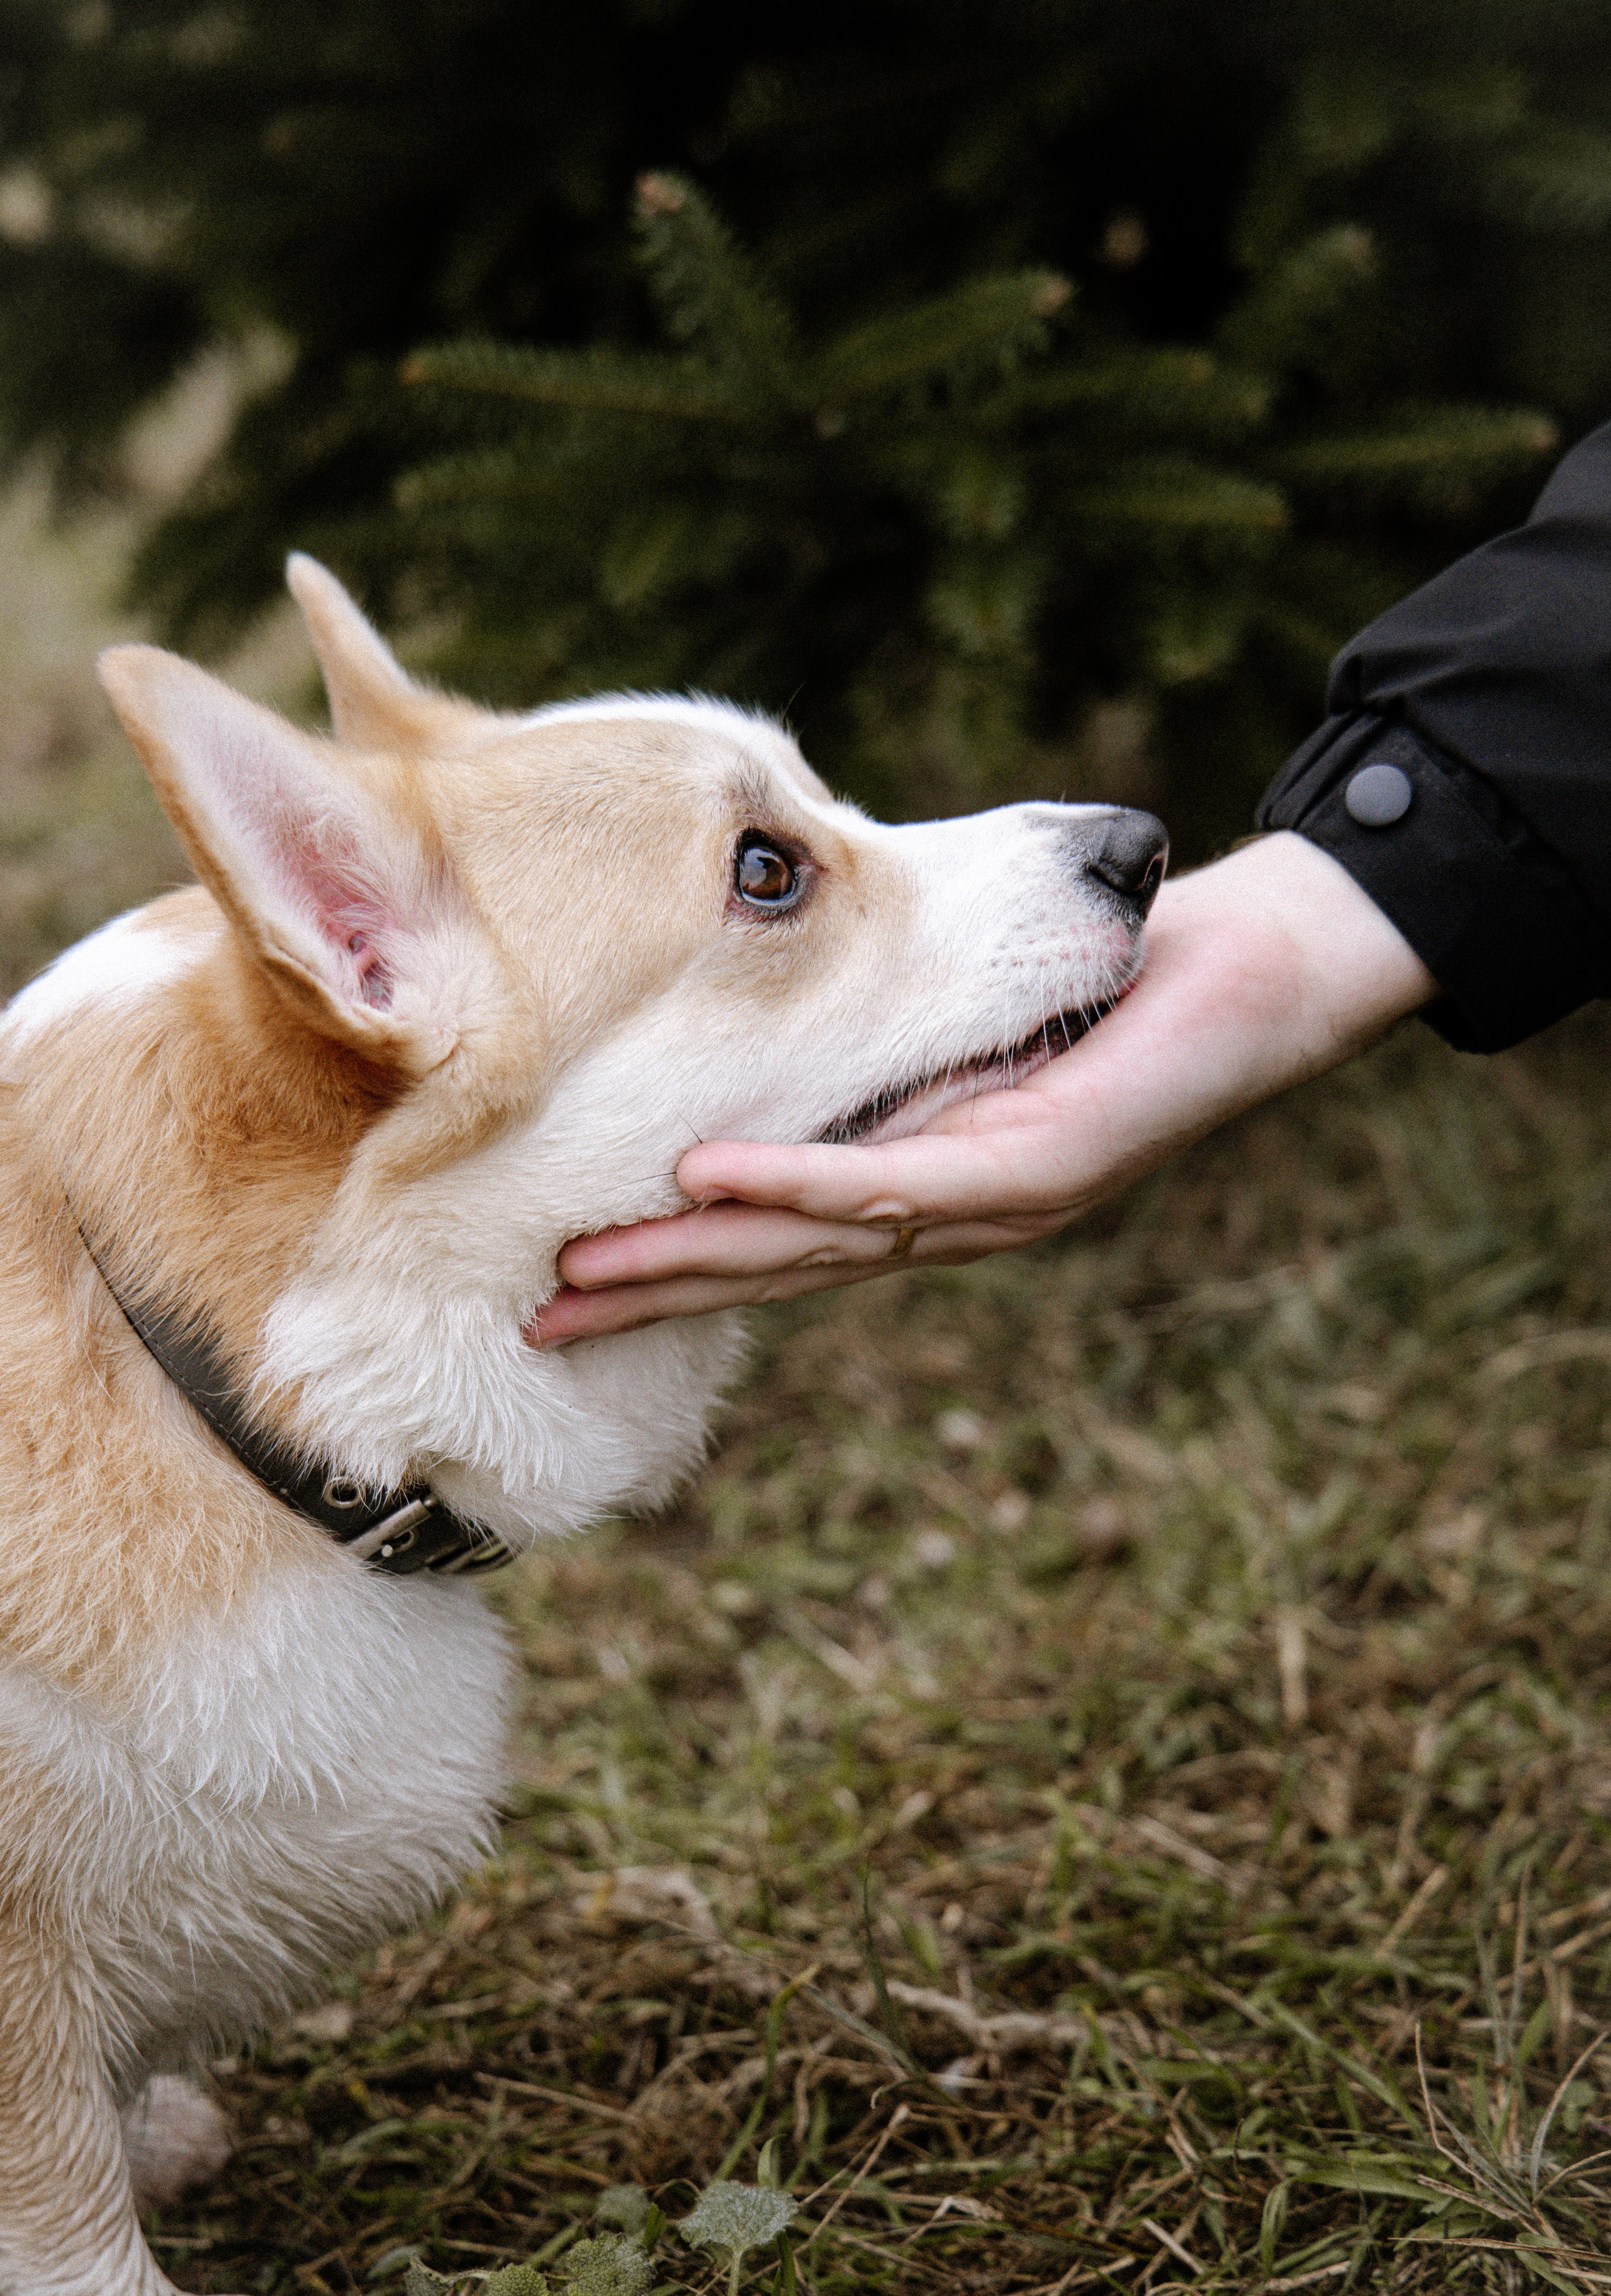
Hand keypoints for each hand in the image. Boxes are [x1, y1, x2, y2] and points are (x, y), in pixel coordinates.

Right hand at [532, 832, 1436, 1341]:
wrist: (1268, 973)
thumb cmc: (1114, 990)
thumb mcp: (970, 1027)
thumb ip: (884, 1060)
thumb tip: (774, 1053)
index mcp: (926, 1191)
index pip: (780, 1247)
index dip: (673, 1274)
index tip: (565, 1287)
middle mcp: (951, 1218)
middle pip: (780, 1270)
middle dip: (656, 1298)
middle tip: (539, 1322)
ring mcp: (996, 1204)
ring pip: (824, 1246)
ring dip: (700, 1262)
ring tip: (591, 1276)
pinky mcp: (1043, 1168)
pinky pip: (903, 1181)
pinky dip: (803, 1184)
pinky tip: (711, 1183)